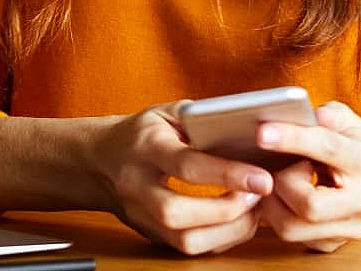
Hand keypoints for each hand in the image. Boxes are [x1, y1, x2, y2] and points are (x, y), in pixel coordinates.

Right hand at [84, 102, 275, 254]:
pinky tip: (238, 220)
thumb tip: (249, 130)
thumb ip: (202, 118)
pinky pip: (188, 248)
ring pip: (183, 240)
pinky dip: (220, 238)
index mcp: (145, 148)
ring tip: (252, 209)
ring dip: (227, 230)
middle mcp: (137, 186)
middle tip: (258, 196)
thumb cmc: (141, 133)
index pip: (186, 165)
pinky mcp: (150, 235)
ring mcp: (141, 216)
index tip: (262, 178)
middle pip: (178, 213)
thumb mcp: (167, 113)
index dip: (227, 174)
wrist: (98, 161)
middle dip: (227, 210)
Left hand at [253, 102, 360, 250]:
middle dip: (283, 183)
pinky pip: (289, 237)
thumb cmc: (350, 148)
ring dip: (272, 202)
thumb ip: (331, 115)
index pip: (328, 149)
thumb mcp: (348, 123)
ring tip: (274, 180)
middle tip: (276, 166)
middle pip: (311, 205)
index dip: (293, 139)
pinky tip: (277, 196)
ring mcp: (348, 228)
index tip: (261, 133)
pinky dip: (274, 215)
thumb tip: (314, 115)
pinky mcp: (329, 244)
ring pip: (292, 227)